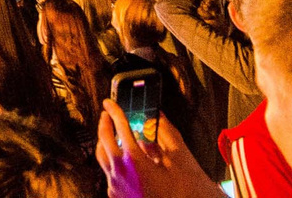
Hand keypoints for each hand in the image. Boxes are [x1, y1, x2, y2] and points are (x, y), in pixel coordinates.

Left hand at [97, 100, 219, 197]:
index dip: (114, 112)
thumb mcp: (180, 159)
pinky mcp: (118, 197)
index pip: (120, 128)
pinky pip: (110, 174)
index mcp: (135, 162)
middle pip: (104, 141)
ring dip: (105, 143)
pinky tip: (124, 159)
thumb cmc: (188, 191)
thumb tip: (157, 116)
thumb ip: (166, 133)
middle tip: (107, 114)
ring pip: (103, 159)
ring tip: (113, 134)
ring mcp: (117, 188)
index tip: (110, 103)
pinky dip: (113, 162)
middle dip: (105, 125)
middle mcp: (121, 175)